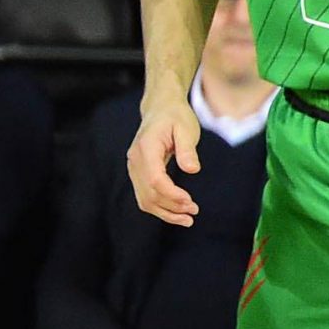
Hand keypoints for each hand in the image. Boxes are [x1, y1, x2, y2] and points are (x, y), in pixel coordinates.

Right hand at [127, 98, 202, 225]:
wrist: (160, 109)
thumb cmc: (175, 117)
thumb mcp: (186, 129)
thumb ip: (187, 149)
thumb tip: (192, 170)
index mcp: (146, 148)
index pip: (155, 179)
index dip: (172, 195)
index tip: (191, 202)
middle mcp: (135, 160)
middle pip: (148, 193)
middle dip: (171, 207)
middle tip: (194, 211)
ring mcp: (134, 168)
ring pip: (144, 199)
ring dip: (165, 212)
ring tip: (187, 219)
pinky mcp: (138, 173)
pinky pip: (144, 196)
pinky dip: (159, 208)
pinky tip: (176, 212)